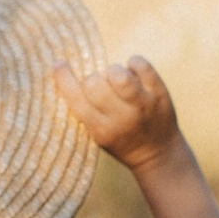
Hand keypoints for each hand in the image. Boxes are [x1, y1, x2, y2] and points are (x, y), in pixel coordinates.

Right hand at [52, 54, 186, 171]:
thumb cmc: (120, 140)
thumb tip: (63, 73)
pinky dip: (134, 63)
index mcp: (101, 130)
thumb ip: (84, 110)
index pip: (76, 99)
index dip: (63, 78)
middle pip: (94, 83)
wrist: (157, 154)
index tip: (59, 65)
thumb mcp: (97, 134)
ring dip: (113, 70)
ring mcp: (143, 105)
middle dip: (93, 79)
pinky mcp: (159, 94)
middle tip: (100, 86)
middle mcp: (122, 118)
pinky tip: (132, 71)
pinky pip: (142, 66)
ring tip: (116, 78)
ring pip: (119, 74)